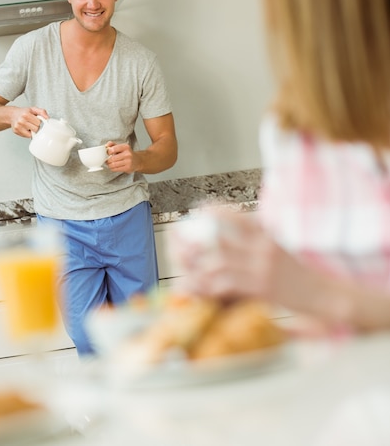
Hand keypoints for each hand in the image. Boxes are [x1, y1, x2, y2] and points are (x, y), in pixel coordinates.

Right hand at [10, 107, 48, 137]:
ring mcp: (18, 127)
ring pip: (32, 133)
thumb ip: (42, 112)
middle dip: (35, 126)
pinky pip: (27, 136)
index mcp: (26, 114)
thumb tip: (47, 118)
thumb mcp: (33, 109)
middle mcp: (21, 121)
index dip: (38, 121)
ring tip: (28, 125)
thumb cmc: (24, 112)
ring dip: (32, 130)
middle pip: (36, 129)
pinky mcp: (16, 131)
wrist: (12, 114)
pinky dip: (28, 133)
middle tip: (31, 123)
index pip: (38, 122)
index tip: (35, 119)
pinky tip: (25, 128)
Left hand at [105, 141, 138, 172]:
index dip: (108, 152)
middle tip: (107, 160)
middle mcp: (128, 154)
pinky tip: (114, 167)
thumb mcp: (121, 147)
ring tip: (110, 164)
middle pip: (112, 158)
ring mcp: (128, 161)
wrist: (137, 160)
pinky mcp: (128, 168)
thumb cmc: (127, 153)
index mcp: (125, 147)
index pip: (113, 149)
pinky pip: (116, 169)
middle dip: (108, 160)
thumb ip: (113, 144)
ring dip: (109, 165)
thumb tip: (106, 145)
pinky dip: (112, 168)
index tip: (108, 153)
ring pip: (113, 165)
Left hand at [171, 208, 312, 307]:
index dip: (212, 212)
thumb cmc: (298, 272)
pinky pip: (227, 283)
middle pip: (219, 238)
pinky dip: (210, 287)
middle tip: (180, 247)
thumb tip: (229, 232)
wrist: (324, 294)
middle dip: (195, 242)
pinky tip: (201, 289)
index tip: (197, 211)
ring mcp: (262, 266)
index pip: (234, 215)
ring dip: (199, 267)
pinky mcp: (262, 288)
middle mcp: (263, 245)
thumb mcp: (278, 246)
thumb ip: (256, 238)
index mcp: (266, 232)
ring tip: (186, 271)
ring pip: (219, 262)